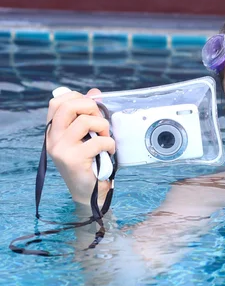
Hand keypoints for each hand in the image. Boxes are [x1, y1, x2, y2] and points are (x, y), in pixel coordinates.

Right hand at [46, 88, 114, 203]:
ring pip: (86, 121)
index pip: (57, 102)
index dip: (77, 98)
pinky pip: (99, 141)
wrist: (90, 193)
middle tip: (101, 120)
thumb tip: (95, 92)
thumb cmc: (91, 162)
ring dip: (103, 126)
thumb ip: (88, 114)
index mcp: (54, 131)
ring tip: (106, 138)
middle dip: (91, 107)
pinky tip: (109, 152)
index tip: (92, 107)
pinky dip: (110, 144)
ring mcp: (61, 149)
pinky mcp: (74, 159)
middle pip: (67, 106)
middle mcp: (53, 139)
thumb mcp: (87, 136)